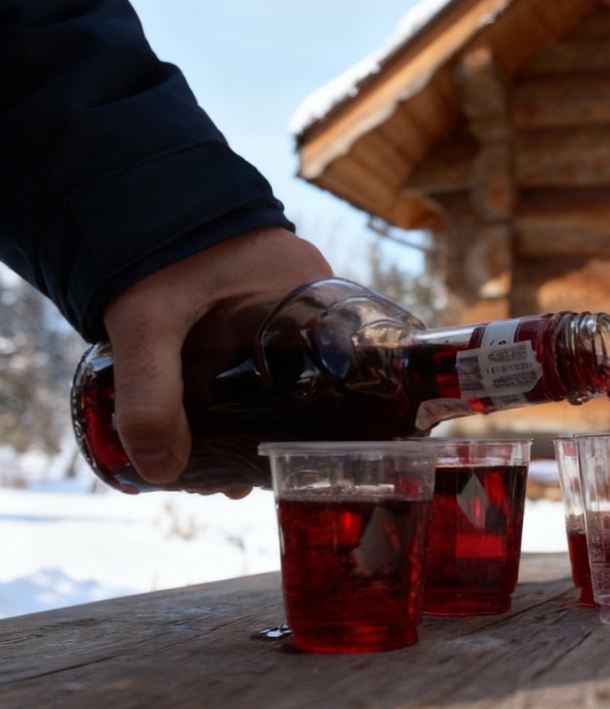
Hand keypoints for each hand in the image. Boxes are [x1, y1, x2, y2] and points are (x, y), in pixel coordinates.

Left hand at [102, 227, 333, 495]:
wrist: (124, 185)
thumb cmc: (153, 244)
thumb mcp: (149, 322)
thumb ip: (150, 392)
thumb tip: (161, 470)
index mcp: (314, 297)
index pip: (341, 374)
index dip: (317, 428)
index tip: (279, 466)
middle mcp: (311, 298)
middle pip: (311, 384)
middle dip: (278, 435)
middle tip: (240, 479)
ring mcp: (285, 298)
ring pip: (285, 374)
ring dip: (257, 417)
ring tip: (222, 465)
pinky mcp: (255, 300)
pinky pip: (264, 355)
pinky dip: (244, 388)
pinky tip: (213, 422)